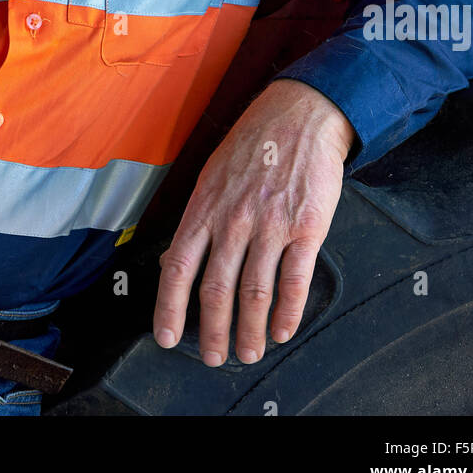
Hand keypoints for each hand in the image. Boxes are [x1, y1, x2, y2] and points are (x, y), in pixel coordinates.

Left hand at [152, 78, 353, 365]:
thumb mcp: (211, 176)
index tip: (166, 336)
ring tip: (248, 351)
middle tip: (214, 356)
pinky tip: (283, 329)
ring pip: (254, 292)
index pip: (178, 267)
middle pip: (216, 289)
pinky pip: (294, 280)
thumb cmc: (254, 144)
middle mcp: (234, 219)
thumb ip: (196, 221)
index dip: (169, 307)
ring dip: (250, 331)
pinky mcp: (306, 227)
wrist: (300, 115)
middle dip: (213, 331)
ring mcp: (270, 224)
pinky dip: (288, 312)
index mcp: (205, 207)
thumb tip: (172, 263)